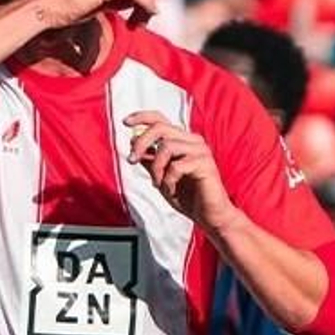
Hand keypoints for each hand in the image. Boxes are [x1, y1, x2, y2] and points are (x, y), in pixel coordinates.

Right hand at [29, 0, 157, 29]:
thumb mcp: (97, 2)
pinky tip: (139, 20)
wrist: (47, 8)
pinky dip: (144, 6)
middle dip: (146, 4)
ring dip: (147, 8)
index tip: (136, 19)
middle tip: (140, 24)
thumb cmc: (67, 8)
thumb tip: (132, 4)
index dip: (140, 1)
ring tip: (139, 25)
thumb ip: (114, 0)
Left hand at [123, 111, 237, 229]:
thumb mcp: (160, 177)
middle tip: (131, 160)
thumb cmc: (187, 197)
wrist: (209, 216)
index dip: (142, 117)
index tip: (125, 123)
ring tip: (159, 184)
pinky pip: (176, 166)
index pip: (160, 120)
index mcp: (182, 141)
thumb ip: (149, 160)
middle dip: (141, 143)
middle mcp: (192, 141)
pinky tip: (171, 190)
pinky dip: (168, 180)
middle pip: (160, 128)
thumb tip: (133, 143)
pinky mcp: (205, 164)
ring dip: (156, 168)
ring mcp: (200, 151)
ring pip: (167, 146)